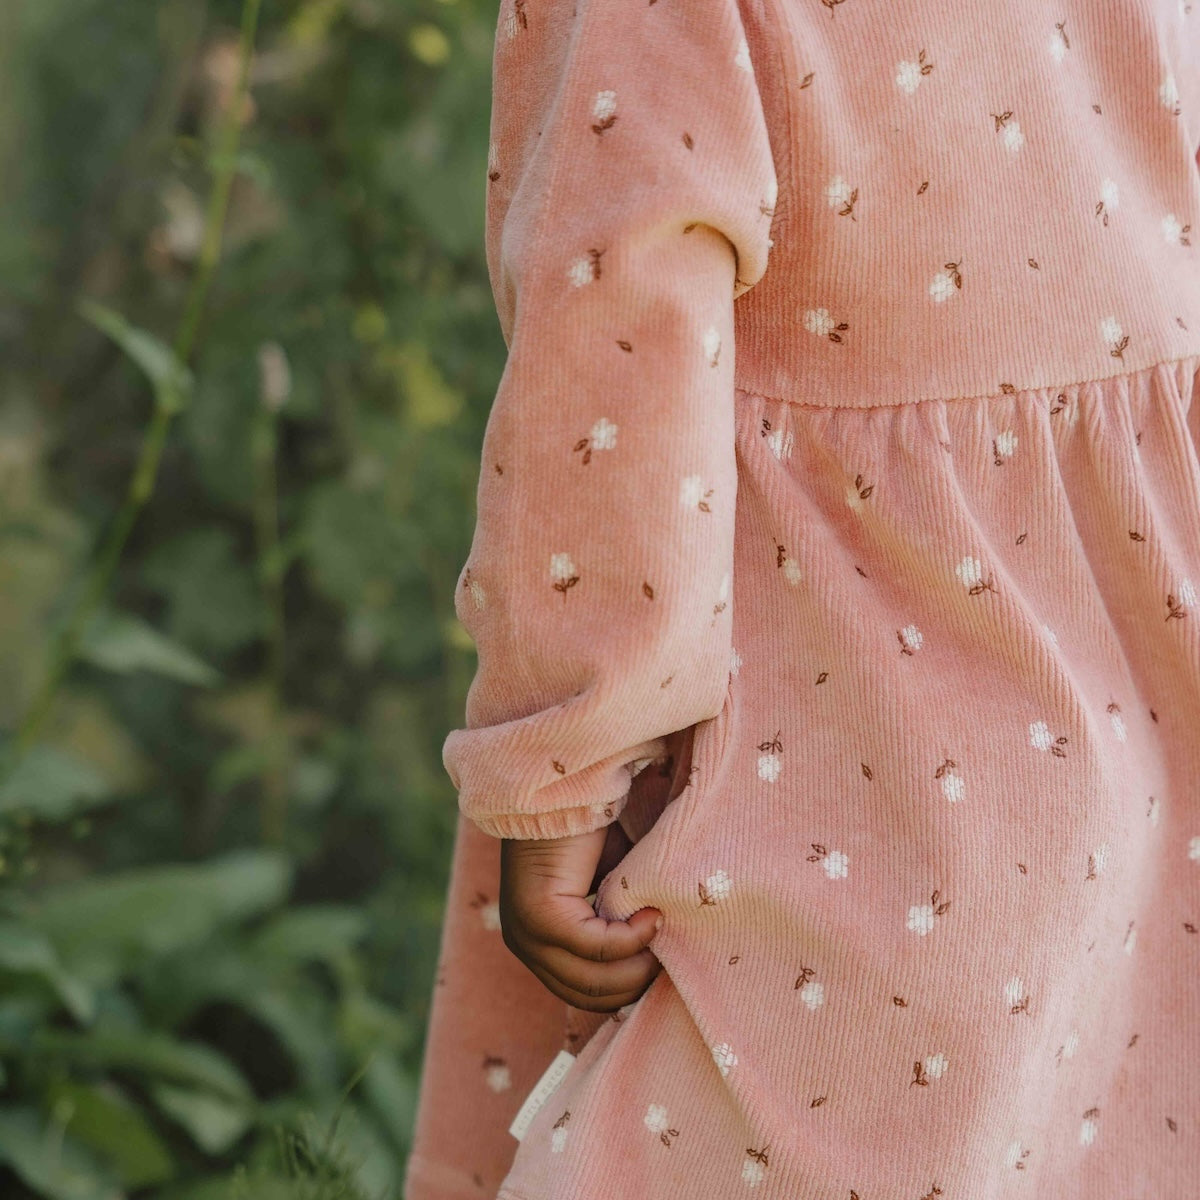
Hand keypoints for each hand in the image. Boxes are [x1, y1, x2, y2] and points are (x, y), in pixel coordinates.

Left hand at [499, 823, 663, 1012]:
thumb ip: (620, 922)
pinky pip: (594, 947)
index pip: (585, 995)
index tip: (666, 966)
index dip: (628, 990)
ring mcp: (527, 933)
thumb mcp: (609, 889)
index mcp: (539, 944)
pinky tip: (652, 915)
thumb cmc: (591, 830)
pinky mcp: (540, 914)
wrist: (565, 787)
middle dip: (637, 983)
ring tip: (664, 933)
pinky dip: (630, 938)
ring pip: (591, 980)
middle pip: (589, 996)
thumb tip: (660, 960)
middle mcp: (526, 945)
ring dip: (638, 965)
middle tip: (672, 955)